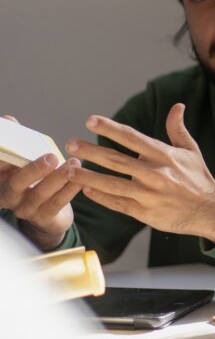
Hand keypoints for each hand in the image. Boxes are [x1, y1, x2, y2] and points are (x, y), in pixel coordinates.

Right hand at [0, 116, 80, 249]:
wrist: (48, 215)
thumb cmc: (36, 180)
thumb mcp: (24, 162)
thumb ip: (17, 142)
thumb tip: (7, 119)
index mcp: (1, 179)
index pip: (0, 165)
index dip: (4, 156)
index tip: (12, 143)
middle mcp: (8, 196)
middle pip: (16, 183)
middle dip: (34, 169)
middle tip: (52, 157)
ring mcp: (25, 209)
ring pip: (39, 194)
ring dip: (58, 178)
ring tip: (73, 164)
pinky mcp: (44, 219)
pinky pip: (57, 204)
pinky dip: (70, 190)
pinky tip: (81, 180)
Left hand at [65, 103, 214, 242]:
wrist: (210, 210)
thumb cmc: (198, 178)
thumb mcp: (191, 151)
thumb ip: (178, 129)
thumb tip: (177, 106)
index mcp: (165, 156)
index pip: (132, 138)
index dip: (110, 128)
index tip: (91, 120)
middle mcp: (156, 174)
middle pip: (116, 160)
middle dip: (91, 152)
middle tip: (70, 144)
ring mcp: (149, 195)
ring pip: (112, 184)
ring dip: (88, 177)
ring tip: (69, 170)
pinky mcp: (145, 213)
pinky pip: (118, 203)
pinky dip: (101, 197)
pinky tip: (86, 190)